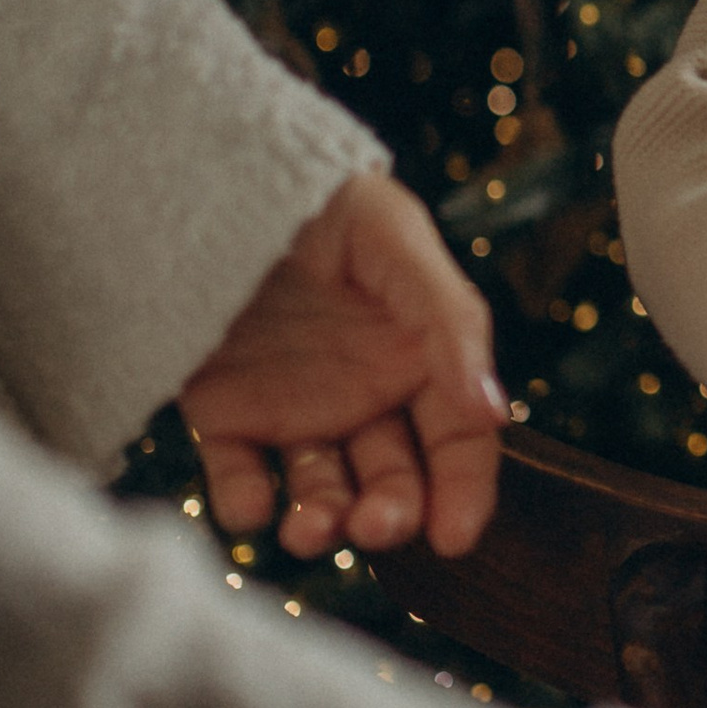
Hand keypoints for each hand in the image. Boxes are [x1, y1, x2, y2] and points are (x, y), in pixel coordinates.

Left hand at [179, 172, 506, 560]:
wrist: (214, 171)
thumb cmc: (325, 199)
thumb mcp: (397, 239)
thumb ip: (450, 322)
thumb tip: (491, 411)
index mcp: (418, 357)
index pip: (456, 439)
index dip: (463, 490)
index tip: (454, 536)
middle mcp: (361, 393)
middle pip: (392, 478)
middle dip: (390, 512)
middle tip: (376, 526)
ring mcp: (293, 407)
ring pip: (319, 488)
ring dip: (322, 520)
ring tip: (311, 531)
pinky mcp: (224, 413)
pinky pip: (238, 474)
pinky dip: (245, 503)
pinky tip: (252, 507)